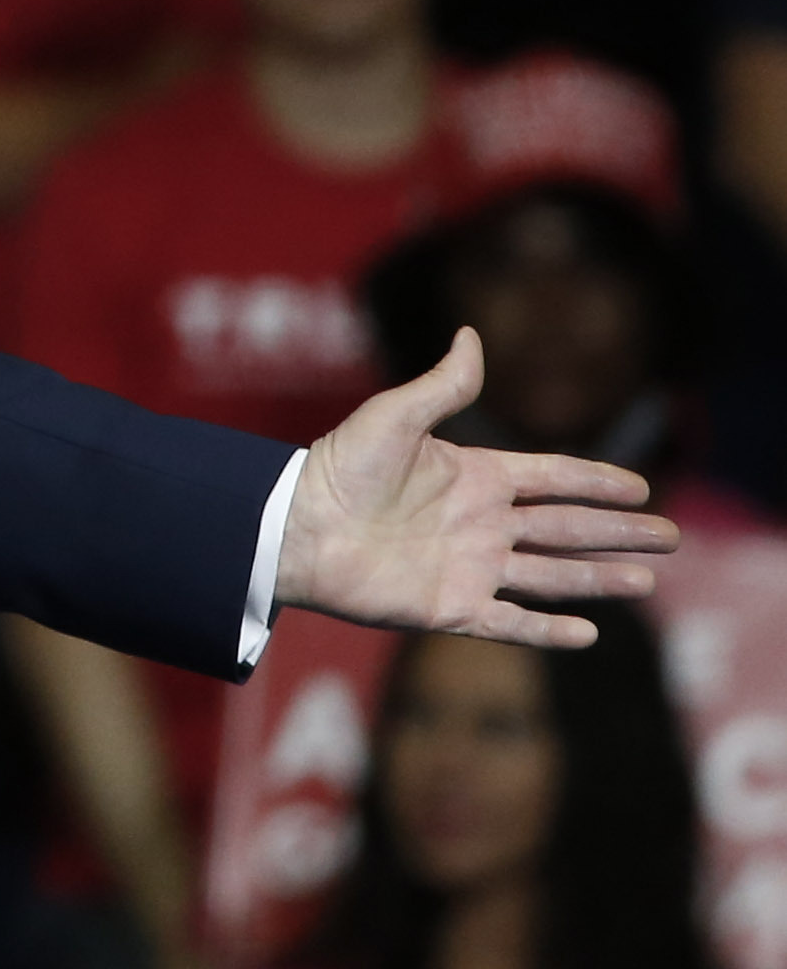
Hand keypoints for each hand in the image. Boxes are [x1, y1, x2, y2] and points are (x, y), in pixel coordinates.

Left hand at [279, 328, 674, 648]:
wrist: (296, 527)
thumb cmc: (339, 466)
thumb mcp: (394, 417)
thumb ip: (442, 386)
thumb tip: (471, 335)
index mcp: (474, 476)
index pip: (552, 478)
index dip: (597, 482)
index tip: (641, 487)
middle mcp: (481, 524)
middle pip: (566, 529)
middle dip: (618, 532)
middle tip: (671, 536)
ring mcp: (470, 568)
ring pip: (551, 576)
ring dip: (598, 579)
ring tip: (647, 580)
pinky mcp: (451, 608)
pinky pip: (510, 622)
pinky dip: (548, 631)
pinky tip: (588, 634)